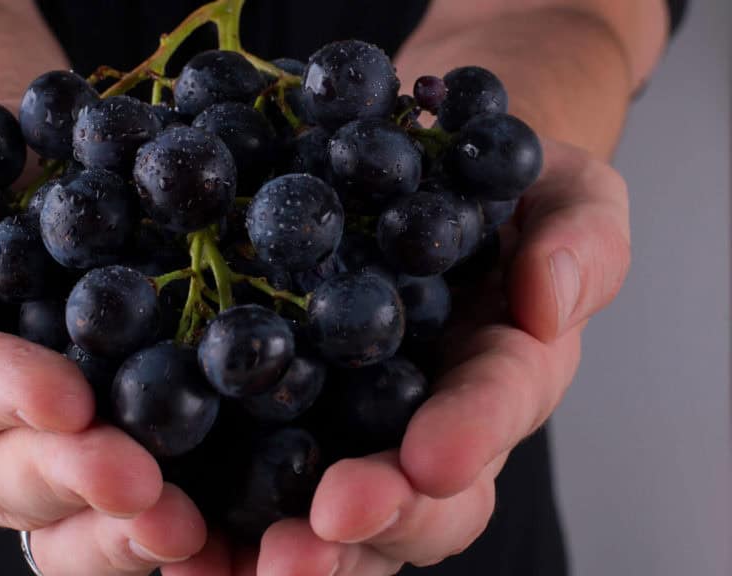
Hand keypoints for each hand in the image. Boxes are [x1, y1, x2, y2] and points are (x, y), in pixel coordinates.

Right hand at [0, 108, 207, 574]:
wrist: (42, 188)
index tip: (68, 397)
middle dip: (67, 478)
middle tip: (139, 482)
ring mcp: (19, 461)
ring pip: (49, 517)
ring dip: (112, 531)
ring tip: (177, 529)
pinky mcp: (82, 473)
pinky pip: (99, 524)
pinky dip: (143, 536)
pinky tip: (199, 532)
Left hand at [163, 138, 630, 574]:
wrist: (399, 169)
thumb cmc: (491, 187)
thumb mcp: (561, 195)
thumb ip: (579, 243)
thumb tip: (549, 302)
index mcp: (494, 378)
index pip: (487, 418)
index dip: (465, 440)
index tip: (431, 462)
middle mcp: (417, 426)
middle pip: (406, 505)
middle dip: (363, 528)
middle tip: (305, 550)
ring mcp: (341, 430)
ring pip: (322, 518)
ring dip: (276, 550)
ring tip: (213, 569)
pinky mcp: (263, 417)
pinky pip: (239, 479)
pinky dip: (206, 519)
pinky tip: (164, 535)